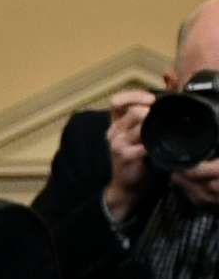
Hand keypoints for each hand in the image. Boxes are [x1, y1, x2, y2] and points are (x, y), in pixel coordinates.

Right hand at [104, 88, 155, 222]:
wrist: (128, 185)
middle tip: (161, 116)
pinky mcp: (124, 156)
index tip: (151, 99)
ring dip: (152, 127)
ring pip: (138, 125)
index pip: (117, 102)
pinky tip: (156, 148)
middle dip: (149, 111)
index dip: (133, 96)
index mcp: (116, 124)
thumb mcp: (140, 134)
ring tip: (159, 133)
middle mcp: (114, 132)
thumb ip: (147, 116)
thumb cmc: (138, 157)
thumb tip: (165, 93)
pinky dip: (153, 145)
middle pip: (132, 111)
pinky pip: (143, 144)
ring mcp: (117, 144)